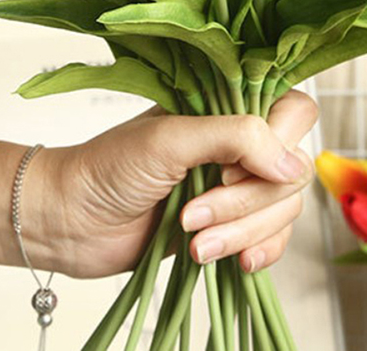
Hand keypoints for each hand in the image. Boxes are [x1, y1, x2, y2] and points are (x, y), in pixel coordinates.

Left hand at [36, 89, 316, 278]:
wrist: (72, 220)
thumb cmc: (108, 167)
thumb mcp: (171, 139)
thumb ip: (235, 137)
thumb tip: (291, 163)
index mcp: (227, 104)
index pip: (293, 112)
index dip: (277, 144)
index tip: (230, 170)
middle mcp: (240, 142)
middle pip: (292, 170)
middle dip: (247, 202)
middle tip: (196, 210)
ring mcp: (238, 184)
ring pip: (284, 209)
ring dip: (242, 232)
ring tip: (195, 241)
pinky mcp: (233, 224)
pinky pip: (274, 239)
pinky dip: (258, 252)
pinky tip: (233, 262)